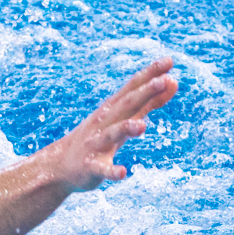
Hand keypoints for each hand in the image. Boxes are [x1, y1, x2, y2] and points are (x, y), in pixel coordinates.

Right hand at [50, 58, 176, 191]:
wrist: (60, 165)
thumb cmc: (99, 137)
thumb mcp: (125, 117)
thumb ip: (150, 101)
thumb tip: (173, 81)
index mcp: (112, 109)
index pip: (132, 87)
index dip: (150, 74)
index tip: (169, 61)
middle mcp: (103, 122)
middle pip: (125, 105)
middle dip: (143, 93)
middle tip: (162, 81)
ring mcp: (96, 144)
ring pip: (112, 134)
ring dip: (126, 128)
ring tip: (142, 126)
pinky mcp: (91, 167)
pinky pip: (102, 169)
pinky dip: (111, 171)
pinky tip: (123, 173)